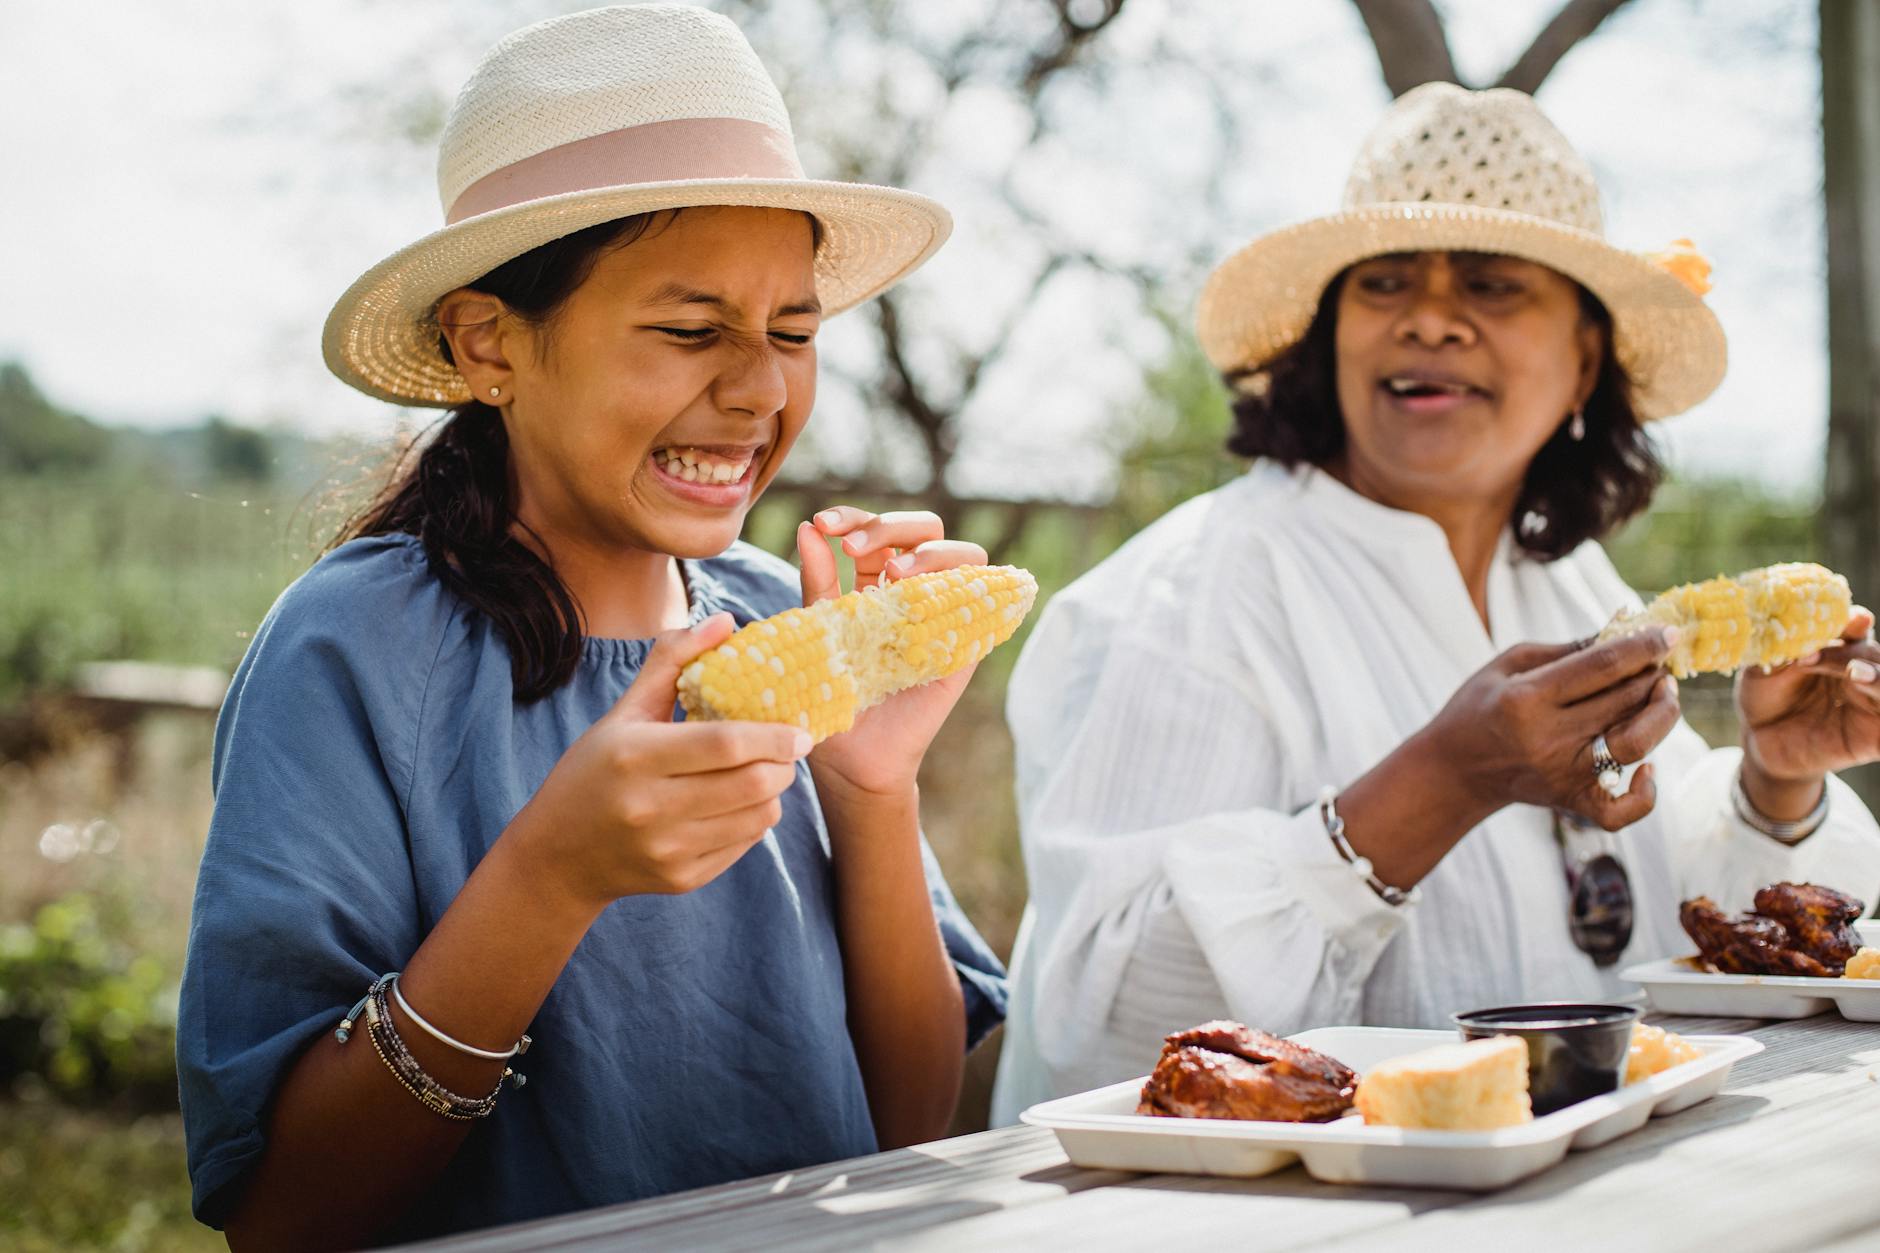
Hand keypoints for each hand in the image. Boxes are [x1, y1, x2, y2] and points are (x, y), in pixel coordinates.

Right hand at [507, 614, 810, 909]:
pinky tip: (737, 804)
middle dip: (784, 764)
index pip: (725, 745)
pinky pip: (746, 844)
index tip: (799, 730)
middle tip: (788, 750)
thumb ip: (673, 661)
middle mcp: (651, 808)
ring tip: (763, 773)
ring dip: (774, 792)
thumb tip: (726, 621)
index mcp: (635, 757)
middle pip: (752, 784)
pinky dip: (755, 820)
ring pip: (758, 818)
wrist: (558, 857)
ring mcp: (668, 850)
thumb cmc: (594, 771)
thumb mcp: (623, 713)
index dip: (773, 736)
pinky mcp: (682, 879)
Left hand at [797, 506, 987, 798]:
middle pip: (923, 529)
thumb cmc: (830, 696)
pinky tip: (932, 591)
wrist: (851, 758)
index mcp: (875, 584)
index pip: (877, 531)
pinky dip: (971, 583)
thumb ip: (817, 581)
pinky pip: (986, 600)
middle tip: (855, 547)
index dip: (855, 517)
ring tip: (897, 571)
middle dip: (890, 525)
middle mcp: (914, 593)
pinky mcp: (966, 645)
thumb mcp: (819, 629)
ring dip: (932, 551)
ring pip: (963, 554)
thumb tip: (807, 529)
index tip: (823, 523)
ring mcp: (945, 615)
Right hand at [1430, 627, 1680, 829]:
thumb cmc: (1481, 707)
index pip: (1602, 665)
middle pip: (1625, 700)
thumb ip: (1567, 650)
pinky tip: (1648, 767)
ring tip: (1663, 694)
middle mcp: (1547, 737)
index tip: (1669, 632)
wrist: (1453, 770)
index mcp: (1526, 698)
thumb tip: (1623, 629)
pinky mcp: (1570, 801)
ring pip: (1636, 744)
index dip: (1643, 645)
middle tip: (1662, 661)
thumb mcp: (1509, 665)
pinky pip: (1622, 810)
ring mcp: (1561, 773)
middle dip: (1654, 674)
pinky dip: (1646, 794)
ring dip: (1662, 715)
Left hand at [1737, 606, 1879, 811]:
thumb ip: (1782, 649)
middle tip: (1817, 652)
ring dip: (1876, 675)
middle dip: (1851, 650)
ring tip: (1853, 671)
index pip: (1855, 628)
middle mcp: (1860, 672)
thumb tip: (1796, 623)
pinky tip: (1864, 689)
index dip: (1853, 621)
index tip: (1848, 617)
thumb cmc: (1763, 699)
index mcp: (1839, 649)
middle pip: (1872, 654)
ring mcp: (1869, 703)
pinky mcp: (1874, 736)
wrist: (1760, 742)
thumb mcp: (1765, 670)